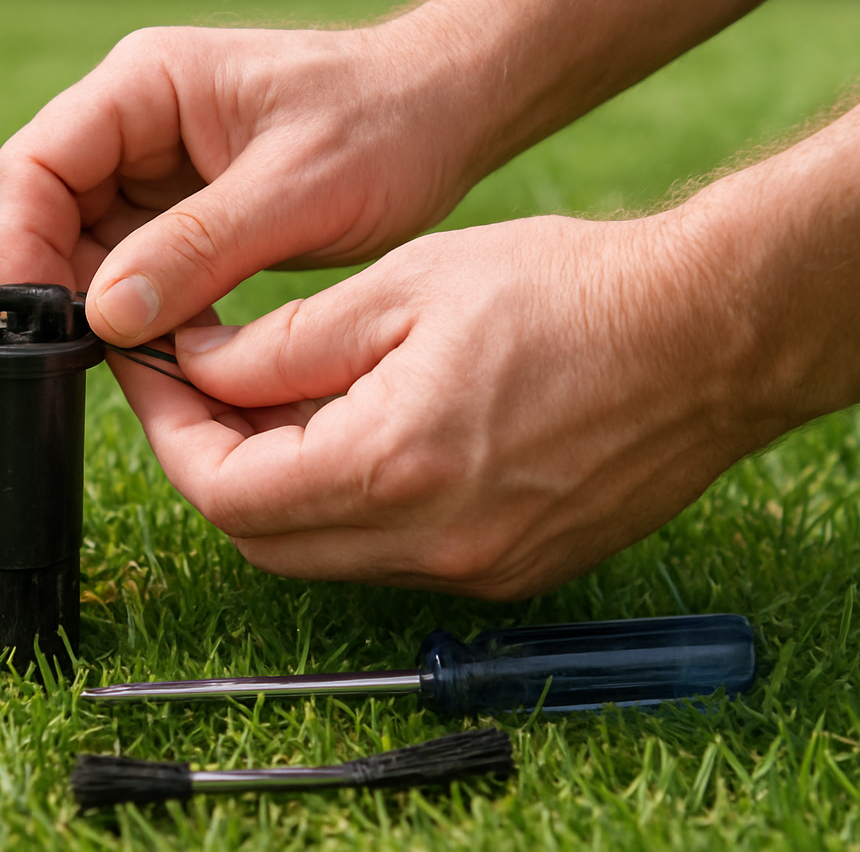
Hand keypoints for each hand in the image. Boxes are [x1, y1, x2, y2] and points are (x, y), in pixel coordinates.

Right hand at [0, 24, 480, 344]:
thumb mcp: (295, 191)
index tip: (42, 316)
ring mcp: (158, 162)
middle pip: (51, 207)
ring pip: (89, 243)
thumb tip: (103, 314)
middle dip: (63, 281)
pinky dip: (145, 307)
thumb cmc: (388, 125)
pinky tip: (174, 346)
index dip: (24, 242)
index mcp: (146, 84)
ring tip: (146, 356)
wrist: (451, 112)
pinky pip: (135, 262)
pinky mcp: (186, 206)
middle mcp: (137, 118)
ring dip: (106, 302)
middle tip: (96, 355)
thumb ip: (195, 249)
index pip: (38, 163)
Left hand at [113, 212, 779, 599]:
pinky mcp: (508, 571)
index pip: (226, 493)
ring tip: (277, 398)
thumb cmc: (567, 291)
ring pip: (322, 554)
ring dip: (278, 485)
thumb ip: (281, 344)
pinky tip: (353, 431)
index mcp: (393, 469)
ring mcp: (474, 571)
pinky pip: (386, 556)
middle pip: (262, 540)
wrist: (705, 332)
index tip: (154, 374)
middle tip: (200, 387)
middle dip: (214, 463)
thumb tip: (199, 370)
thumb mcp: (400, 288)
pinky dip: (345, 503)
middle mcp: (430, 544)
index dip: (170, 433)